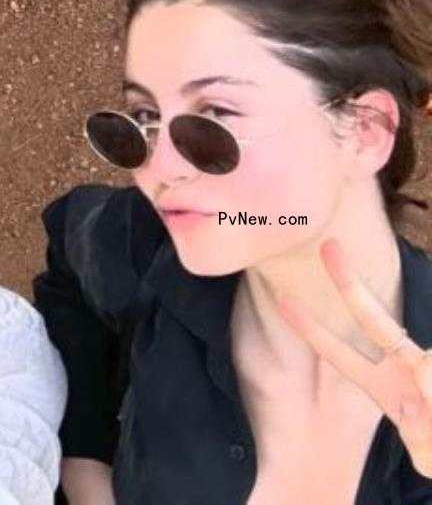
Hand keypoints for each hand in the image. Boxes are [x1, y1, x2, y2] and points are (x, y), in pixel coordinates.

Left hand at [278, 238, 431, 472]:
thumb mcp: (426, 451)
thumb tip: (420, 388)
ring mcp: (426, 362)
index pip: (338, 353)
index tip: (280, 298)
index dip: (309, 328)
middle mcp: (404, 365)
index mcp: (383, 386)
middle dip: (349, 282)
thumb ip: (420, 432)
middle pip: (374, 318)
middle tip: (328, 246)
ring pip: (426, 366)